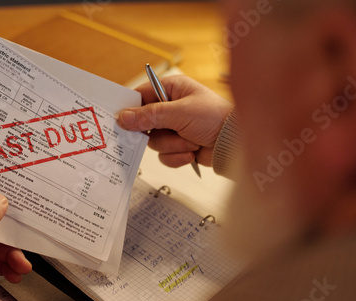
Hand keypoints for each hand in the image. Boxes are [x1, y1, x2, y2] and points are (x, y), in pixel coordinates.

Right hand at [117, 75, 232, 166]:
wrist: (234, 143)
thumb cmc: (216, 118)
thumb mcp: (180, 113)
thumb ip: (150, 115)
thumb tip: (123, 117)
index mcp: (171, 89)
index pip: (140, 96)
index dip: (130, 109)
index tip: (121, 120)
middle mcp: (170, 107)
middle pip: (144, 123)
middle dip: (157, 132)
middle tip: (165, 132)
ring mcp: (174, 128)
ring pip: (154, 142)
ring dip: (172, 145)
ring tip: (190, 141)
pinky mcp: (178, 146)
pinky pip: (164, 155)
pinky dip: (177, 156)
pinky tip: (192, 152)